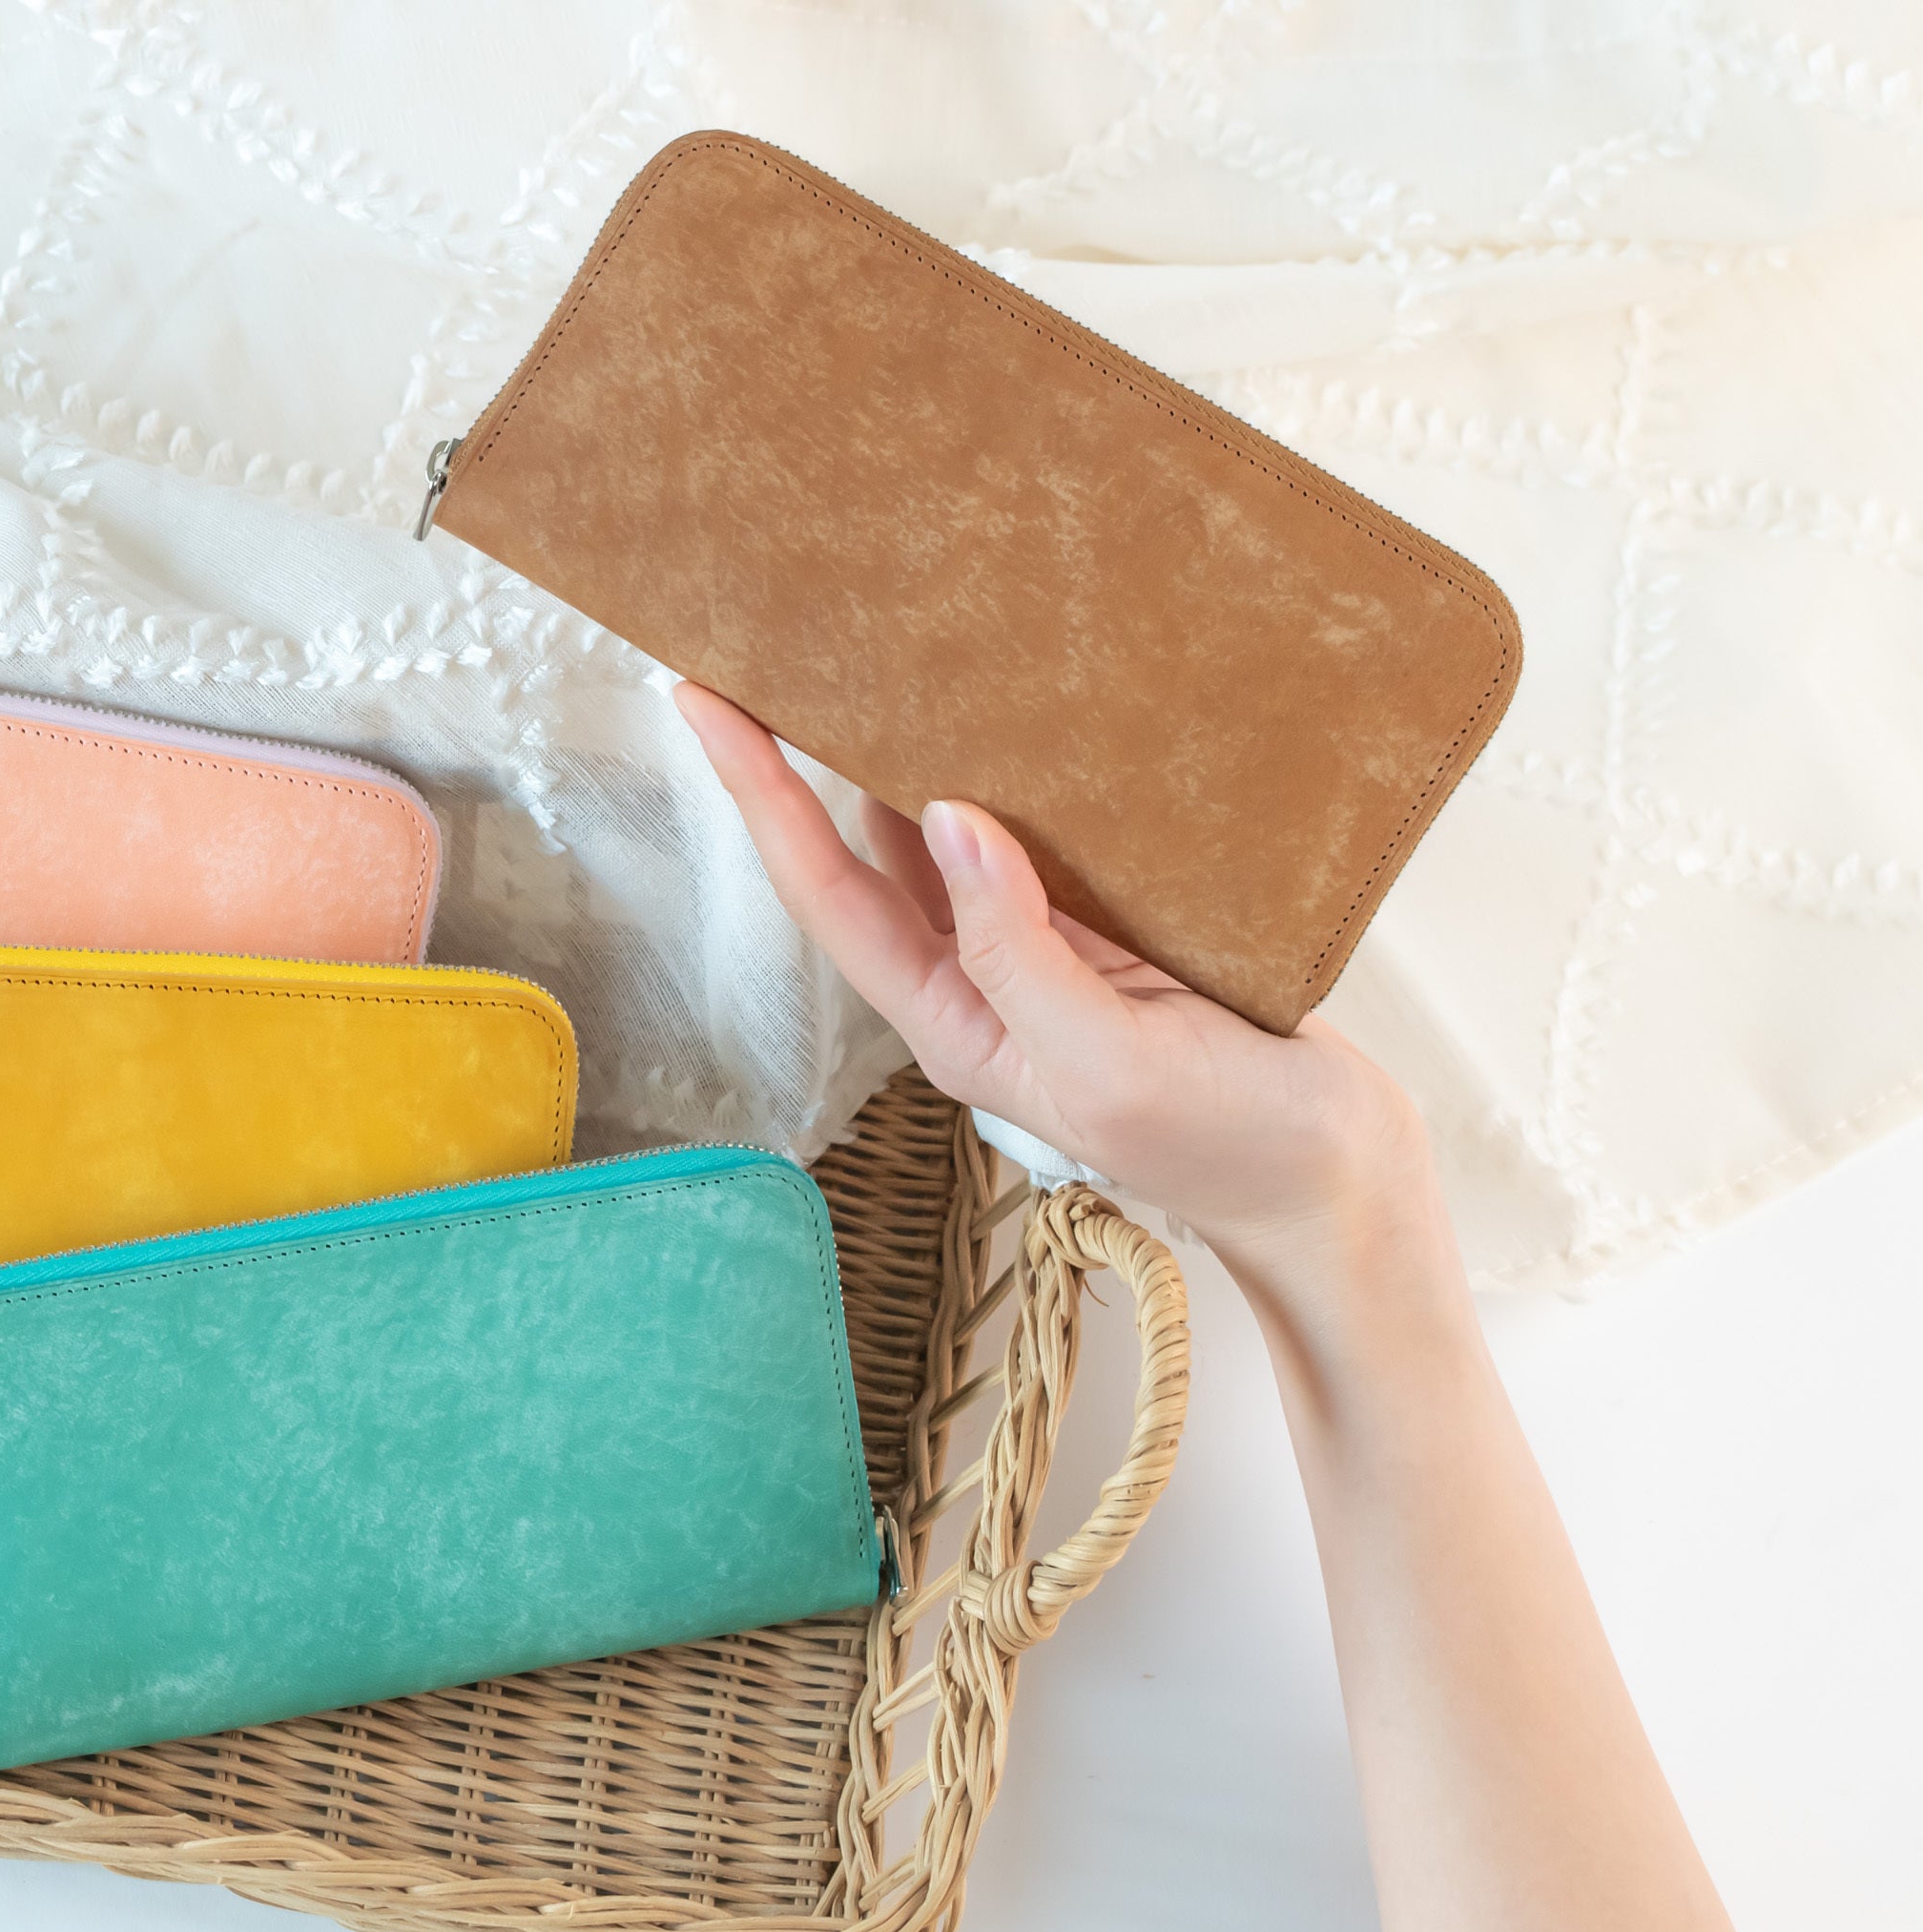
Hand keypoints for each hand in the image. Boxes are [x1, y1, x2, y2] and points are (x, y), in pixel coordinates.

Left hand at [673, 679, 1434, 1278]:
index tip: (704, 703)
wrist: (1335, 1175)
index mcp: (950, 1018)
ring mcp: (1038, 945)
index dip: (759, 798)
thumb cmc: (1225, 1144)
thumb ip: (1021, 951)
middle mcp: (975, 976)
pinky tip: (995, 704)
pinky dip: (1007, 765)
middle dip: (800, 761)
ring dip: (894, 752)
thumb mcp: (1108, 1063)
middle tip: (758, 647)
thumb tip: (946, 819)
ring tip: (854, 653)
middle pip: (858, 853)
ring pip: (941, 832)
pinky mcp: (1106, 920)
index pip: (826, 892)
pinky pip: (1035, 828)